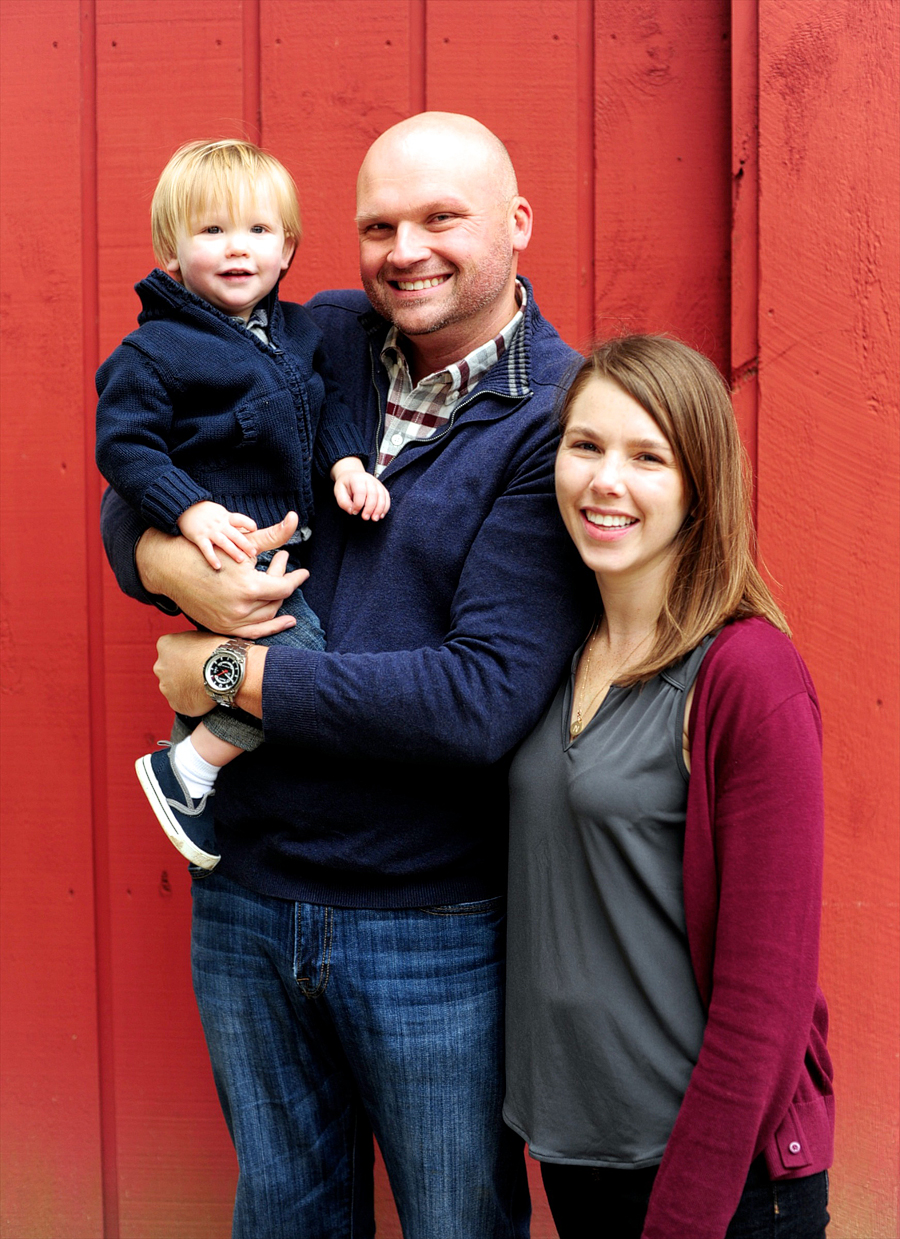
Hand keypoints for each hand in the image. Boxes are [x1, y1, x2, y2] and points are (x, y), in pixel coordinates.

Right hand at [137, 512, 308, 638]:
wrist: (171, 569)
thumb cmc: (209, 552)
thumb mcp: (243, 544)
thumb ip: (274, 535)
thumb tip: (295, 518)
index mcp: (248, 587)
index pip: (284, 587)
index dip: (296, 578)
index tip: (304, 572)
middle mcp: (241, 609)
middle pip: (275, 601)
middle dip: (283, 583)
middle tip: (283, 567)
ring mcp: (230, 622)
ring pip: (266, 617)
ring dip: (276, 602)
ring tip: (277, 584)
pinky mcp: (221, 628)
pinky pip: (252, 633)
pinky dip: (269, 627)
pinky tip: (283, 619)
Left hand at [153, 631, 221, 716]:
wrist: (227, 672)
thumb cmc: (218, 651)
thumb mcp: (203, 634)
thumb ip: (191, 640)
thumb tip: (196, 644)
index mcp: (165, 645)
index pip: (169, 649)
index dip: (184, 654)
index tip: (195, 657)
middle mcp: (160, 666)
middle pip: (168, 669)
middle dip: (181, 671)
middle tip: (199, 671)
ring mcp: (166, 687)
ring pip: (174, 687)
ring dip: (185, 686)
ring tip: (204, 683)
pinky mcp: (176, 703)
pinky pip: (182, 701)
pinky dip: (191, 699)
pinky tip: (204, 694)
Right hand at [177, 501, 257, 569]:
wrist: (183, 507)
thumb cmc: (205, 512)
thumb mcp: (220, 513)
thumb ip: (232, 522)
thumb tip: (247, 531)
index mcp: (225, 517)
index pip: (240, 519)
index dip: (248, 523)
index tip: (255, 529)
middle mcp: (219, 524)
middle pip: (234, 533)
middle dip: (245, 543)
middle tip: (254, 553)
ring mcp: (209, 531)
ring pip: (223, 541)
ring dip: (232, 551)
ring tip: (241, 560)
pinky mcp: (198, 537)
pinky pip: (206, 549)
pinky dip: (212, 557)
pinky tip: (217, 566)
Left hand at [331, 458, 390, 520]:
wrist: (352, 476)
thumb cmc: (345, 485)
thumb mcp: (338, 491)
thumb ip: (343, 502)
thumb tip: (352, 511)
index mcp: (357, 479)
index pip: (360, 492)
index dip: (358, 504)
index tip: (354, 512)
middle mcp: (369, 479)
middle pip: (373, 494)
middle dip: (370, 508)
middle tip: (365, 518)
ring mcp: (377, 483)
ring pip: (382, 496)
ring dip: (379, 509)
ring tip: (374, 518)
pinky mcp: (382, 488)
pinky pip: (386, 497)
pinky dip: (385, 507)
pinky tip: (380, 515)